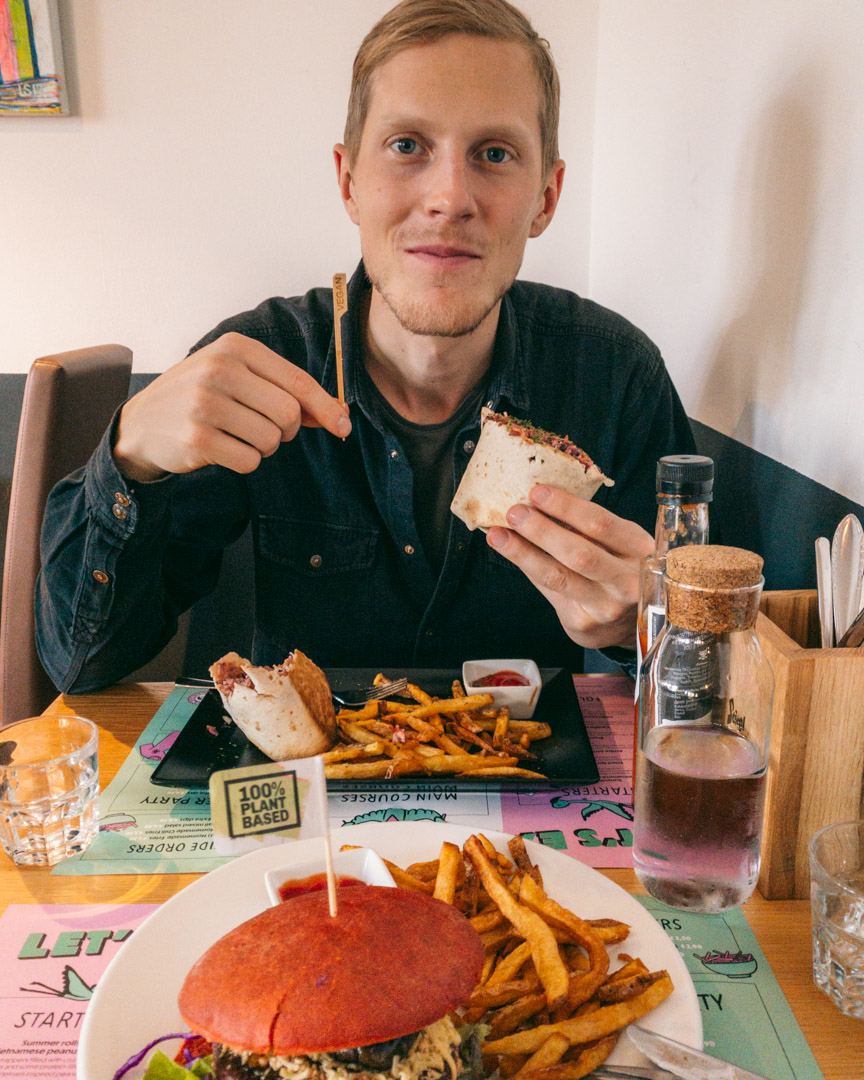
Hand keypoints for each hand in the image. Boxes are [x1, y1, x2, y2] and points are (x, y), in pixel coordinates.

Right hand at [113, 333, 351, 481]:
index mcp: (235, 348)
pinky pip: (249, 461)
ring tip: (237, 436)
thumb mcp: (238, 378)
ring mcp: (205, 404)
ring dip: (264, 447)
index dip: (325, 407)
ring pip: (271, 440)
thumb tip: (337, 414)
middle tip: (265, 430)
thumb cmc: (201, 398)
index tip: (343, 426)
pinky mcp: (197, 439)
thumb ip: (284, 390)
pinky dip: (245, 461)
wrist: (142, 423)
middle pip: (289, 414)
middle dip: (286, 431)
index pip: (297, 381)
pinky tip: (222, 449)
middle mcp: (219, 370)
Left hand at [486, 484, 653, 649]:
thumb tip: (538, 501)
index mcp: (640, 550)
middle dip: (542, 531)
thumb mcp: (620, 544)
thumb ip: (588, 528)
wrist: (631, 624)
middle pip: (579, 554)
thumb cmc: (620, 570)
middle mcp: (628, 581)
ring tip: (498, 535)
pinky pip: (548, 591)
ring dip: (523, 553)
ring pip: (558, 577)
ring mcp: (606, 606)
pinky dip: (528, 568)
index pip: (601, 524)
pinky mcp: (584, 623)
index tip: (537, 492)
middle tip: (514, 512)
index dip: (566, 507)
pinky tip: (510, 554)